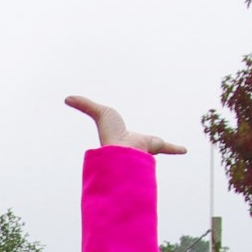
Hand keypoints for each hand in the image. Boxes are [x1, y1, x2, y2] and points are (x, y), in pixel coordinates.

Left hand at [65, 94, 185, 157]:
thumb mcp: (98, 112)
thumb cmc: (109, 133)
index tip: (128, 138)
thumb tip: (67, 98)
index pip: (126, 136)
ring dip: (164, 150)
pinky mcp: (156, 146)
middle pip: (141, 144)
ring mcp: (146, 146)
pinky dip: (176, 148)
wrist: (121, 148)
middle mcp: (135, 144)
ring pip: (156, 148)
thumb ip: (84, 105)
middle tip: (148, 150)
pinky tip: (184, 150)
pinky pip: (168, 147)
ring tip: (171, 153)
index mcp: (124, 137)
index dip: (127, 137)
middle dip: (146, 148)